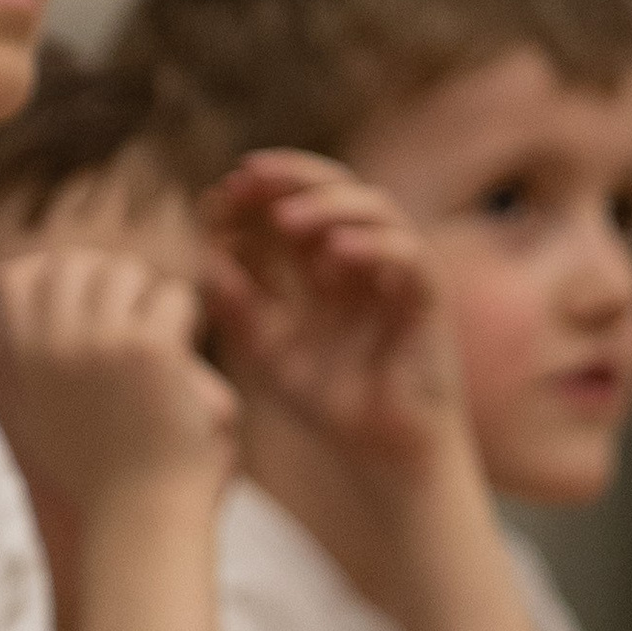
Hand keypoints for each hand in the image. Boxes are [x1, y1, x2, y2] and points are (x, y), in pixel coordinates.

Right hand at [0, 239, 237, 515]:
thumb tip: (12, 273)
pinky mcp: (148, 349)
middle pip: (76, 263)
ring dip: (150, 299)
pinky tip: (182, 361)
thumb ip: (23, 349)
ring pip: (128, 273)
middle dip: (110, 281)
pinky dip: (185, 321)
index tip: (89, 310)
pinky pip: (174, 297)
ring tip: (160, 342)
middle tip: (137, 322)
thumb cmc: (96, 473)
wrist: (138, 516)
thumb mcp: (37, 410)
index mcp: (21, 360)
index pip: (17, 276)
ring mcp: (98, 342)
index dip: (56, 279)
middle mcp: (52, 345)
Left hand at [202, 152, 459, 474]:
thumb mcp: (268, 351)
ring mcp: (396, 272)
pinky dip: (373, 246)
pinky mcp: (427, 297)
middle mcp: (361, 258)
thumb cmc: (331, 402)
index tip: (215, 200)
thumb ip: (238, 307)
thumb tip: (204, 256)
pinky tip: (334, 254)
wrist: (382, 452)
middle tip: (247, 179)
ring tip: (284, 219)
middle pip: (332, 189)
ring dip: (328, 206)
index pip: (290, 208)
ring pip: (374, 209)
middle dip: (289, 178)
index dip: (254, 198)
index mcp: (321, 264)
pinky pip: (407, 256)